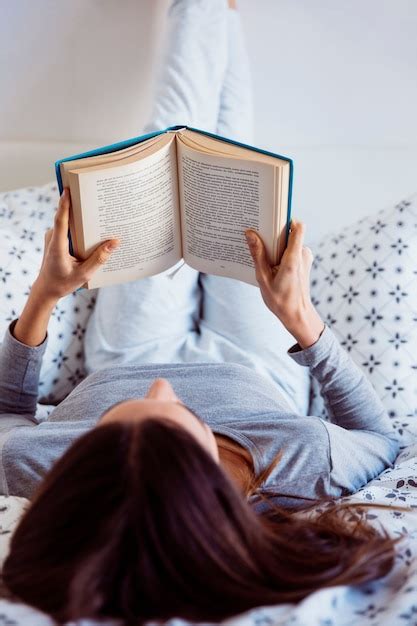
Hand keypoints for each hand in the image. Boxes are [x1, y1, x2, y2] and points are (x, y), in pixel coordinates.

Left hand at [33, 188, 118, 302]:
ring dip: (81, 218)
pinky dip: (79, 227)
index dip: (64, 205)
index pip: (61, 220)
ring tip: (97, 210)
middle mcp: (52, 238)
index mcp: (57, 246)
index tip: (68, 190)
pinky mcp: (55, 239)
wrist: (46, 289)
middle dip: (80, 207)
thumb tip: (115, 242)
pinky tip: (92, 228)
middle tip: (94, 195)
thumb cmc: (63, 283)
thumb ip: (100, 258)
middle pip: (67, 217)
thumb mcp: (84, 274)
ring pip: (68, 223)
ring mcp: (52, 238)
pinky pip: (68, 229)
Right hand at [245, 221, 324, 348]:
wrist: (297, 315)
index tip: (271, 219)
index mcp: (293, 258)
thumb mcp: (263, 278)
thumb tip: (251, 233)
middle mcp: (303, 254)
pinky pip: (292, 251)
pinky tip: (270, 265)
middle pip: (290, 233)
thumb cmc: (280, 300)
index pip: (298, 227)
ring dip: (277, 246)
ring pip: (290, 242)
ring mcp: (306, 258)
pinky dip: (281, 254)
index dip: (285, 219)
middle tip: (258, 238)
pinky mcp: (305, 262)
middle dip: (274, 234)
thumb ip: (258, 254)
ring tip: (263, 256)